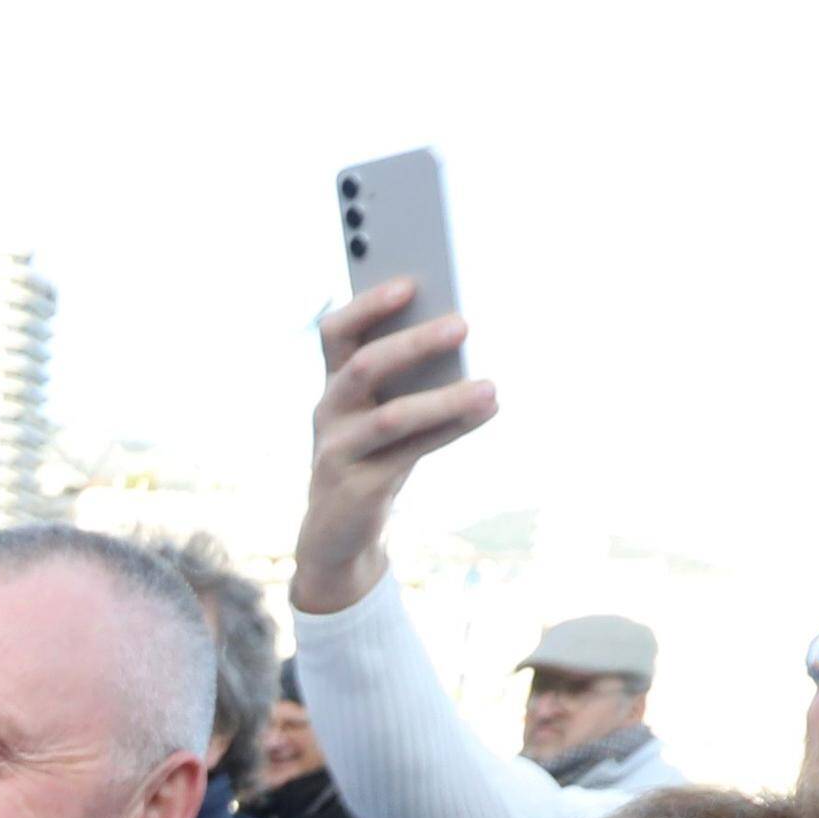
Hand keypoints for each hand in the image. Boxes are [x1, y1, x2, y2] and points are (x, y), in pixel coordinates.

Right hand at [292, 277, 502, 618]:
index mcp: (333, 383)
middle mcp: (328, 412)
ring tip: (490, 387)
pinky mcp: (356, 489)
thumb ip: (408, 380)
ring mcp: (337, 452)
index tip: (410, 283)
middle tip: (463, 325)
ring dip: (444, 399)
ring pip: (390, 417)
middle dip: (414, 343)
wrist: (340, 534)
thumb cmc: (372, 457)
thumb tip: (465, 341)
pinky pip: (407, 455)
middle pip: (363, 366)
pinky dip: (449, 431)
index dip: (367, 305)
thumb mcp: (382, 413)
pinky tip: (484, 413)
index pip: (337, 332)